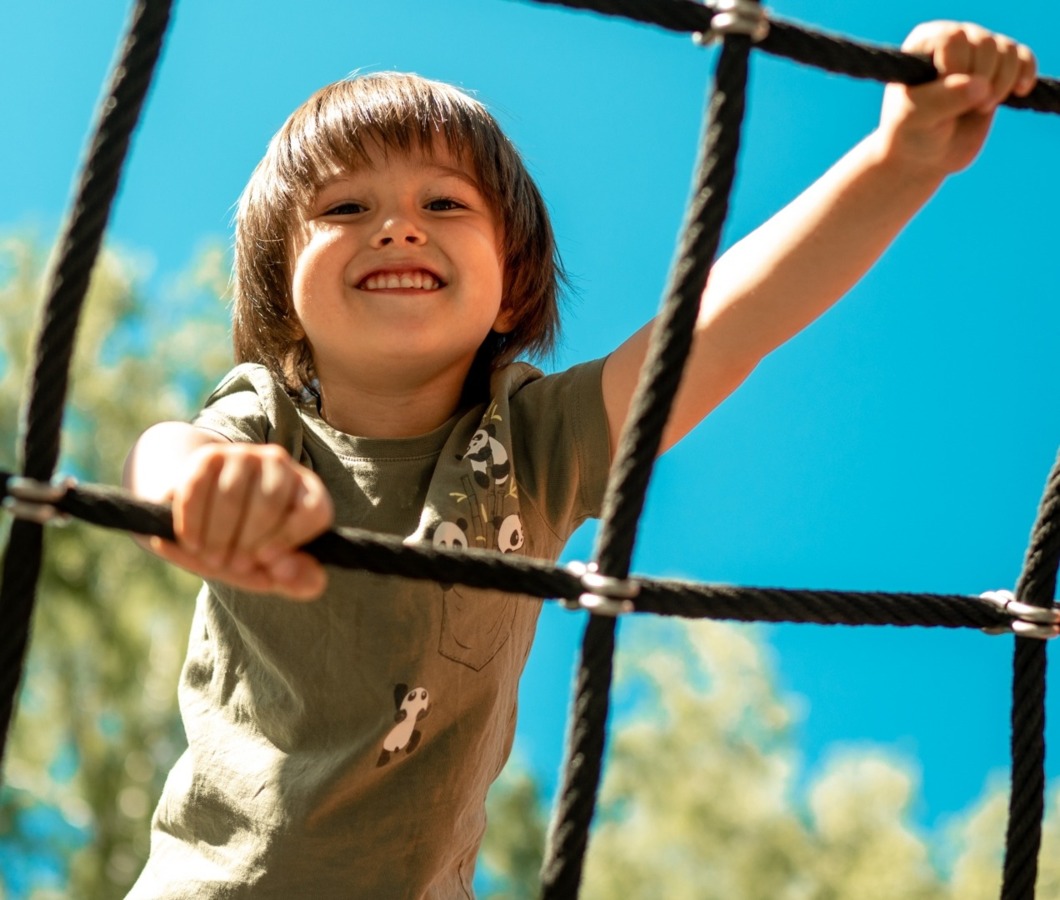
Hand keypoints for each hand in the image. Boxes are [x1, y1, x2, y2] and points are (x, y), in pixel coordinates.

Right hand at [150, 443, 333, 599]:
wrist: (198, 510)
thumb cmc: (243, 543)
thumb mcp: (271, 568)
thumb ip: (296, 579)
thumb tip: (314, 583)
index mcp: (307, 491)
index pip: (314, 509)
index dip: (290, 537)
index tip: (266, 561)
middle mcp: (280, 465)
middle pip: (270, 501)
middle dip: (248, 541)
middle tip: (234, 566)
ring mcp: (244, 456)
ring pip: (232, 495)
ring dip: (219, 535)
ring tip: (213, 559)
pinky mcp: (208, 457)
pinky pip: (199, 488)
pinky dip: (194, 521)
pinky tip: (192, 543)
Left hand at [878, 22, 1036, 177]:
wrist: (926, 156)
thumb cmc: (912, 133)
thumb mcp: (915, 118)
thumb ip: (942, 99)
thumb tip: (980, 86)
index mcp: (924, 43)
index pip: (953, 39)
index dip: (956, 68)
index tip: (941, 96)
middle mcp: (953, 40)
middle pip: (985, 43)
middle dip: (982, 79)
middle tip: (967, 107)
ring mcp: (977, 54)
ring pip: (1007, 50)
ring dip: (1002, 82)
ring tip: (982, 108)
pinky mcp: (999, 69)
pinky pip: (1024, 58)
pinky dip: (1025, 74)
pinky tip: (1017, 93)